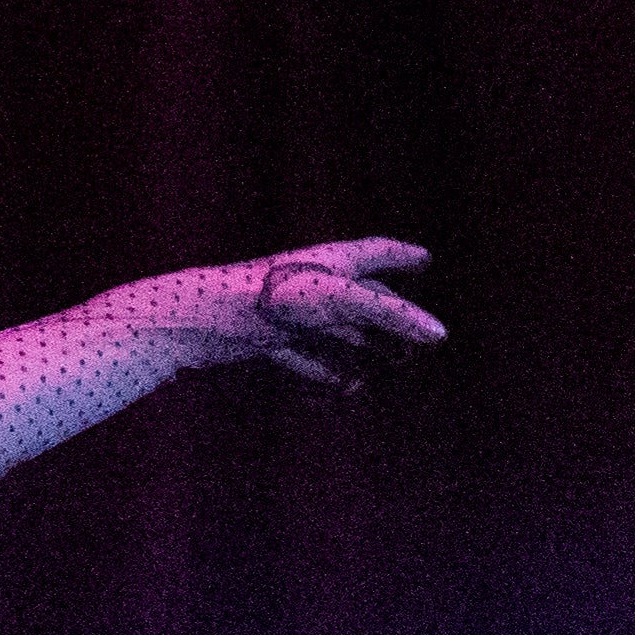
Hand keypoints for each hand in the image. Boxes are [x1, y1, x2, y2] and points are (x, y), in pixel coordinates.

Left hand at [217, 239, 438, 383]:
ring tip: (389, 362)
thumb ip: (389, 314)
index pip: (376, 251)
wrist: (196, 318)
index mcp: (329, 261)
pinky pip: (304, 354)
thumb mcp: (338, 301)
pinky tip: (343, 383)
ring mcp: (283, 311)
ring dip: (362, 344)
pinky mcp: (260, 337)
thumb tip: (439, 334)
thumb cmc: (269, 299)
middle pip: (357, 296)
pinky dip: (328, 367)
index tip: (425, 259)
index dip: (401, 255)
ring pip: (332, 328)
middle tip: (416, 334)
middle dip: (387, 314)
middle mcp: (307, 282)